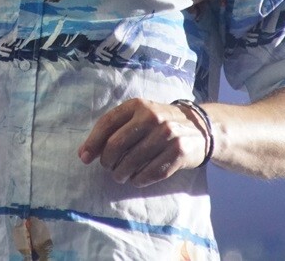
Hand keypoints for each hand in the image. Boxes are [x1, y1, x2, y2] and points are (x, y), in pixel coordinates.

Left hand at [78, 98, 209, 187]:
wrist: (200, 127)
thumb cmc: (160, 123)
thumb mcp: (139, 116)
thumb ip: (114, 129)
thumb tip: (84, 153)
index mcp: (138, 105)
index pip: (107, 123)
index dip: (93, 143)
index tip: (84, 158)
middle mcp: (152, 117)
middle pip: (116, 145)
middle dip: (107, 162)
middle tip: (109, 167)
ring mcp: (167, 134)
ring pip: (131, 163)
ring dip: (121, 174)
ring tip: (121, 175)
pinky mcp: (178, 152)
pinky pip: (150, 173)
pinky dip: (138, 180)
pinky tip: (136, 178)